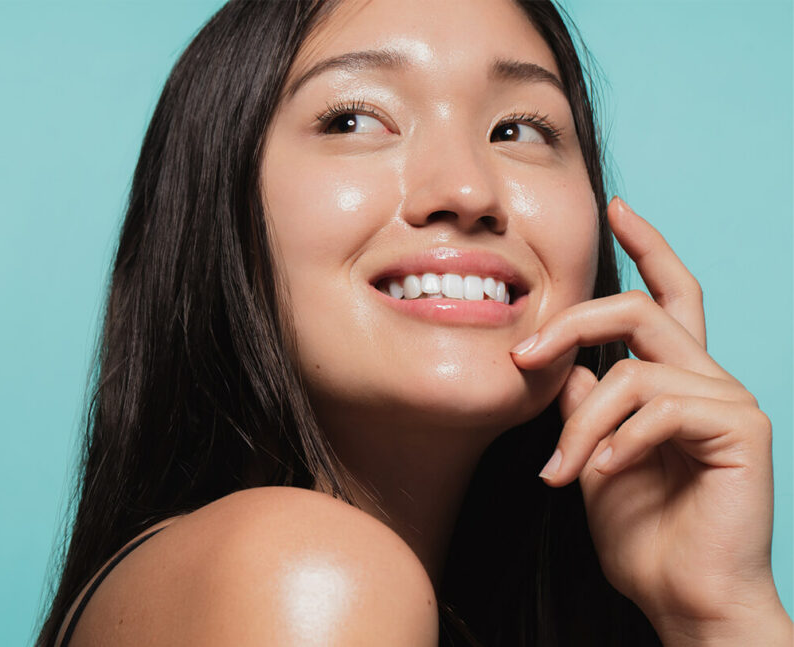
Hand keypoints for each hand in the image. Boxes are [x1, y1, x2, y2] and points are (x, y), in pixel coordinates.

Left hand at [510, 197, 791, 644]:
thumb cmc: (642, 532)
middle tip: (522, 356)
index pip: (667, 295)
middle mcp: (706, 377)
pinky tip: (604, 477)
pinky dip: (618, 443)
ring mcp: (728, 399)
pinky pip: (660, 407)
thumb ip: (584, 402)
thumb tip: (561, 362)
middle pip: (643, 307)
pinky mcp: (742, 427)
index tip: (617, 208)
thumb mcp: (594, 453)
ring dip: (582, 425)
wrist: (684, 596)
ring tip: (562, 472)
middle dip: (573, 321)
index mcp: (674, 378)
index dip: (647, 246)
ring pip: (635, 371)